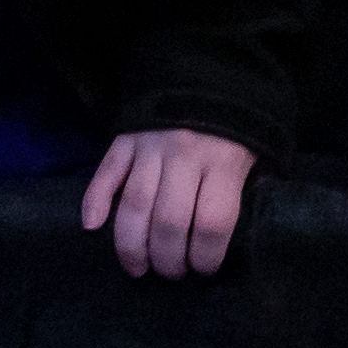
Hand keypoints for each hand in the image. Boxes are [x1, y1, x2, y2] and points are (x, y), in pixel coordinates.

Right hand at [82, 126, 255, 279]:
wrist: (208, 74)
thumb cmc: (236, 129)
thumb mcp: (255, 156)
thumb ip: (241, 192)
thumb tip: (226, 242)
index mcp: (222, 162)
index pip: (211, 223)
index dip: (205, 257)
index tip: (203, 269)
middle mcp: (183, 155)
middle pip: (168, 221)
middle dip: (167, 260)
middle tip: (170, 273)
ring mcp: (149, 146)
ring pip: (134, 205)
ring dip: (131, 245)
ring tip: (137, 268)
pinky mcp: (124, 138)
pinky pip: (105, 173)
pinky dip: (94, 201)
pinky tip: (92, 227)